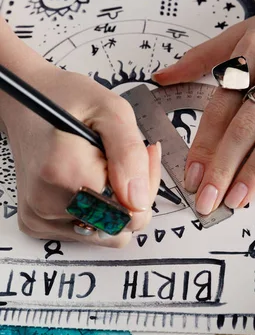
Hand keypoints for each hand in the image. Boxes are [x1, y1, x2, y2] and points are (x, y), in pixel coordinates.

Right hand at [2, 63, 160, 246]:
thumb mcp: (112, 111)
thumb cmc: (66, 101)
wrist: (28, 103)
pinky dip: (95, 210)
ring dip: (114, 204)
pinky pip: (84, 231)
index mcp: (65, 173)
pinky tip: (91, 181)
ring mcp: (40, 217)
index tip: (143, 158)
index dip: (145, 189)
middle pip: (118, 228)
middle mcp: (47, 203)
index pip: (129, 215)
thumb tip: (138, 200)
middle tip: (127, 160)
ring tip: (107, 168)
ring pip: (103, 233)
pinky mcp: (37, 223)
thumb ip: (130, 155)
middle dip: (132, 196)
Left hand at [153, 0, 254, 214]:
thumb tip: (162, 76)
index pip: (219, 109)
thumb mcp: (244, 31)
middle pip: (244, 125)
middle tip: (209, 200)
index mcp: (250, 55)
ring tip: (241, 196)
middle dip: (223, 167)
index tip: (192, 176)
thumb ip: (203, 58)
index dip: (203, 146)